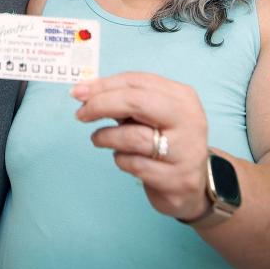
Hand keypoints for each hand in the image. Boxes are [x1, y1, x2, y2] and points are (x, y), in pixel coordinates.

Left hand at [71, 72, 211, 220]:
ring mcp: (186, 150)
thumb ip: (124, 101)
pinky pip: (135, 164)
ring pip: (133, 136)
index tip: (78, 92)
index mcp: (182, 97)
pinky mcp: (177, 179)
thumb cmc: (164, 142)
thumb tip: (85, 91)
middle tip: (81, 114)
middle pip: (136, 102)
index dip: (104, 85)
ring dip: (107, 137)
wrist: (192, 187)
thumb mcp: (150, 116)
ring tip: (99, 139)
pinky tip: (123, 158)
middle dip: (101, 104)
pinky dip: (121, 160)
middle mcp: (189, 119)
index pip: (137, 81)